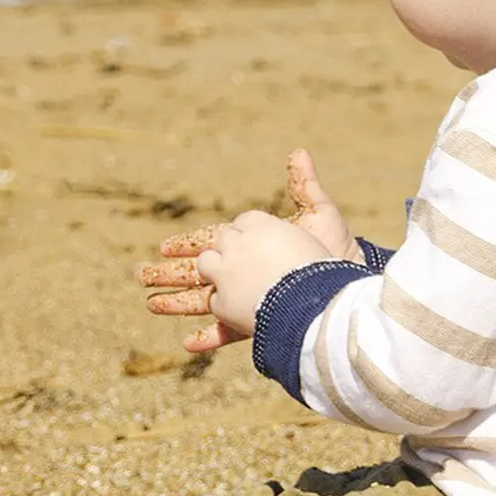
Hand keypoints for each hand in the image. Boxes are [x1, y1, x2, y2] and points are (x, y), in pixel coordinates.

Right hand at [138, 150, 358, 350]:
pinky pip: (229, 332)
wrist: (354, 287)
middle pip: (200, 273)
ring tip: (150, 305)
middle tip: (140, 275)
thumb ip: (304, 185)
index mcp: (254, 247)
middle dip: (169, 274)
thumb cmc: (339, 250)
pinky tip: (186, 344)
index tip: (163, 247)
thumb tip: (298, 152)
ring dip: (177, 303)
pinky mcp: (261, 322)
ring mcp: (252, 299)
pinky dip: (207, 337)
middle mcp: (248, 273)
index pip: (211, 243)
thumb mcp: (320, 214)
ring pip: (205, 302)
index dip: (186, 245)